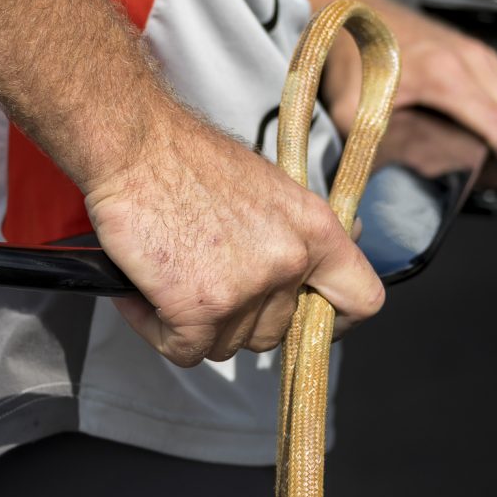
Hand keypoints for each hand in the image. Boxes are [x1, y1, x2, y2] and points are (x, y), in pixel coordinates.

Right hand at [83, 105, 383, 365]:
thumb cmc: (187, 158)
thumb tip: (315, 262)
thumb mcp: (267, 187)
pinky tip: (141, 297)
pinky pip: (183, 350)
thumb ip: (292, 232)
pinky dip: (157, 330)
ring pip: (225, 345)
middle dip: (236, 319)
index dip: (332, 323)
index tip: (306, 323)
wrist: (135, 145)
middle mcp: (289, 262)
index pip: (361, 300)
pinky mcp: (200, 310)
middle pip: (273, 333)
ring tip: (165, 281)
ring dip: (192, 324)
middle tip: (199, 284)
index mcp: (314, 230)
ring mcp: (246, 289)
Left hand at [323, 10, 496, 205]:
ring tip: (482, 162)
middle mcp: (471, 60)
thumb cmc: (351, 55)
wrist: (351, 12)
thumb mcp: (349, 112)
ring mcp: (476, 53)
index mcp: (446, 75)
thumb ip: (369, 150)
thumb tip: (374, 187)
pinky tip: (476, 133)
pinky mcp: (474, 52)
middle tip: (488, 181)